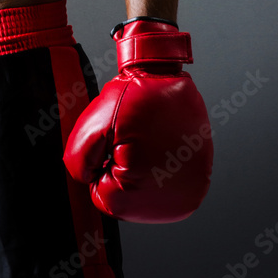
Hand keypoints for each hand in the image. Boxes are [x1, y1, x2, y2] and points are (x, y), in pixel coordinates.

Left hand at [63, 18, 212, 222]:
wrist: (167, 75)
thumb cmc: (135, 96)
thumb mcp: (92, 126)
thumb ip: (78, 160)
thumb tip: (86, 180)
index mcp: (143, 192)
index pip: (103, 197)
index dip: (101, 166)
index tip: (114, 143)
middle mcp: (173, 202)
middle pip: (126, 200)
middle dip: (121, 169)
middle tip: (130, 139)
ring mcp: (190, 194)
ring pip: (145, 194)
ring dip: (140, 171)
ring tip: (146, 141)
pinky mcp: (199, 183)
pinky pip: (165, 186)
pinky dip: (158, 168)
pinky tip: (159, 145)